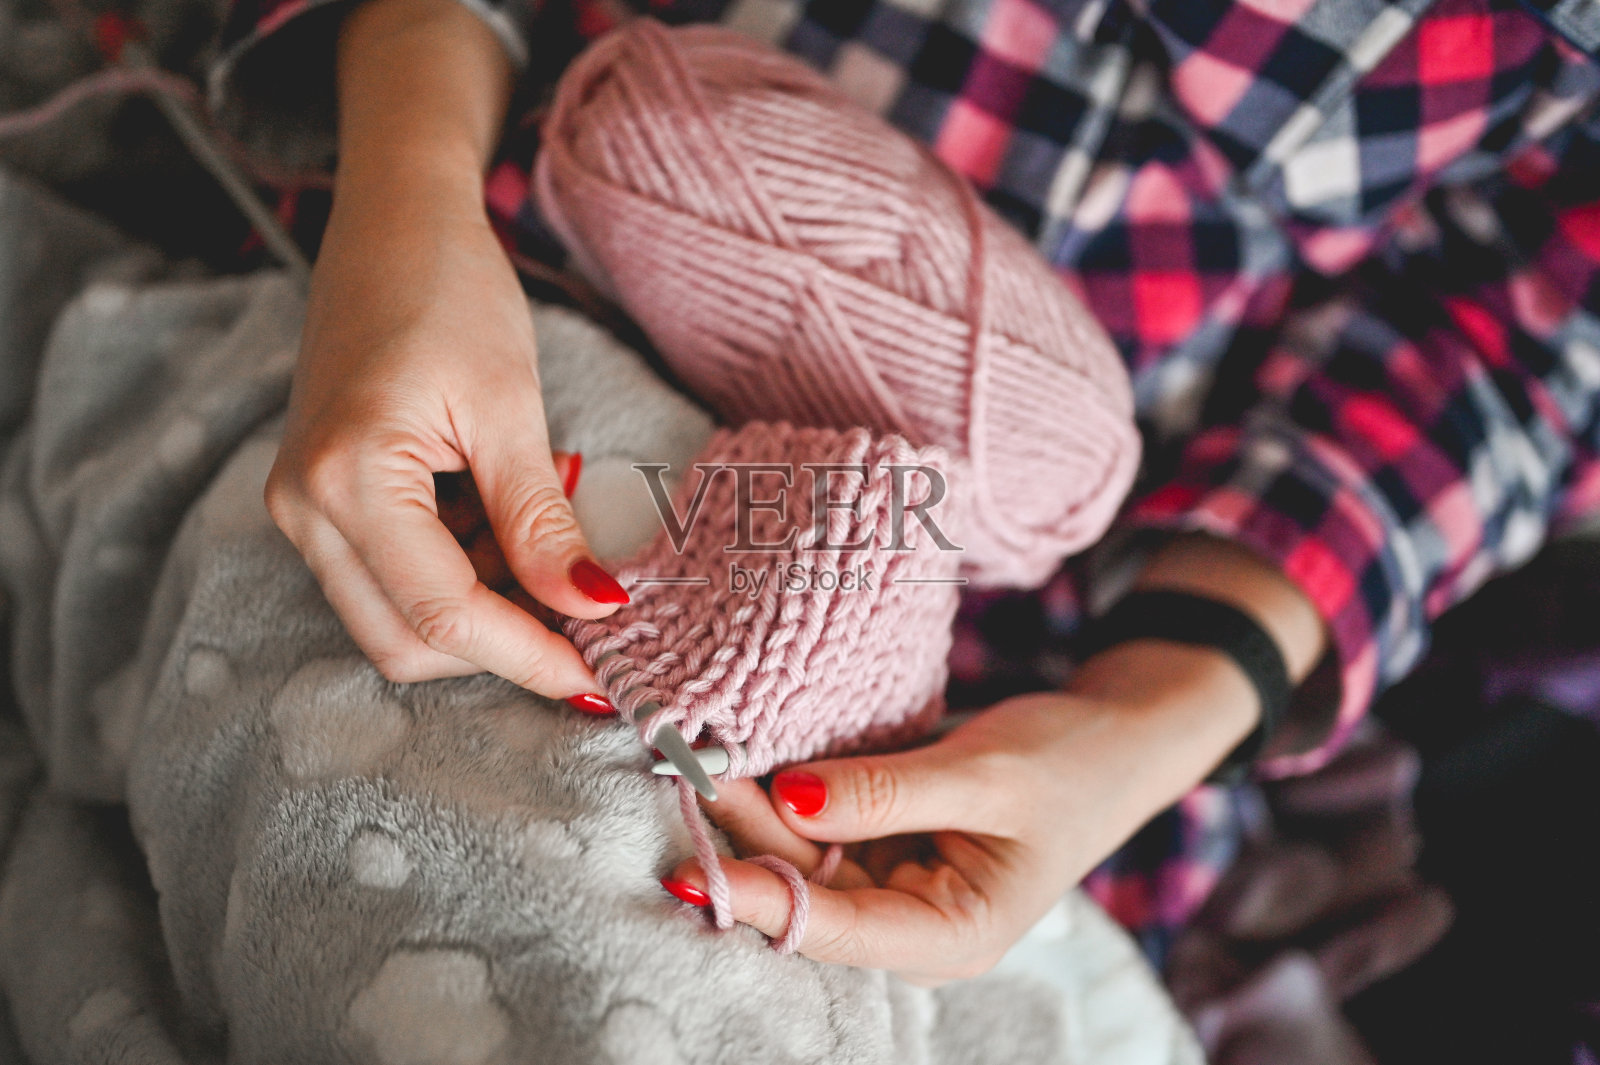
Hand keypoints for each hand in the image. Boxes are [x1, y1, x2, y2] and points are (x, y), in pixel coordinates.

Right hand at [264, 0, 626, 701]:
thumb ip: (540, 522)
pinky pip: (391, 579)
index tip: (600, 682)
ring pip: (397, 620)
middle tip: (585, 615)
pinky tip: (504, 523)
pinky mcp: (321, 501)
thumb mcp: (510, 408)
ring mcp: (304, 508)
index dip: (529, 655)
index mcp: (347, 478)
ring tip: (544, 539)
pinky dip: (460, 575)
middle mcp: (305, 508)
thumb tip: (592, 607)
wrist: (393, 225)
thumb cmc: (449, 292)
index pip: (444, 613)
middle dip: (502, 643)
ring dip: (483, 607)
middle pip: (408, 640)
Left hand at [665, 641, 1266, 983]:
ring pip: (799, 852)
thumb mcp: (986, 774)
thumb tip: (787, 798)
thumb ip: (886, 791)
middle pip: (804, 888)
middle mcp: (910, 921)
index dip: (760, 900)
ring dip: (750, 805)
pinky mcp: (880, 840)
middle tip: (678, 769)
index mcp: (949, 936)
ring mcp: (891, 880)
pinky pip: (816, 820)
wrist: (1113, 737)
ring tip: (690, 750)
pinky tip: (737, 748)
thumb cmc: (1070, 763)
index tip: (689, 871)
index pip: (835, 929)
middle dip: (742, 834)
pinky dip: (780, 786)